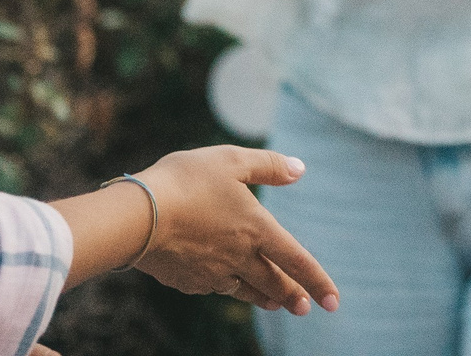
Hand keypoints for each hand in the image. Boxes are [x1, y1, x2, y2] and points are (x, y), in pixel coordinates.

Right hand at [135, 146, 340, 315]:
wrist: (136, 217)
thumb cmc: (185, 181)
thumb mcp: (231, 160)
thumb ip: (268, 166)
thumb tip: (300, 169)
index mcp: (256, 229)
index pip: (297, 261)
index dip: (318, 282)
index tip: (334, 303)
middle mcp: (239, 257)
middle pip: (273, 283)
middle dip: (291, 297)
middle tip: (304, 309)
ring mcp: (212, 273)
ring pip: (246, 290)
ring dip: (264, 298)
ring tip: (274, 304)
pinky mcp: (188, 281)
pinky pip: (215, 287)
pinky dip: (228, 287)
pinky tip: (226, 285)